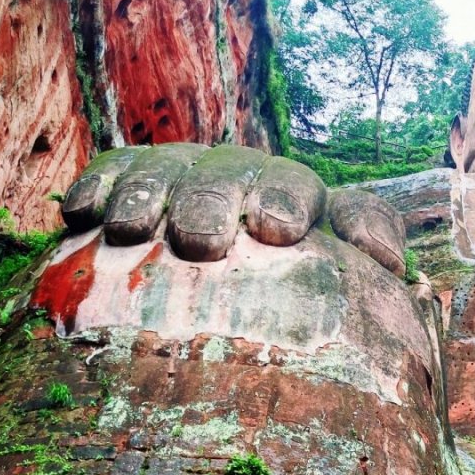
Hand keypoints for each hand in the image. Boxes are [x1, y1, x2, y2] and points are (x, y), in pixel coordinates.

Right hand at [59, 143, 405, 275]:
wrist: (212, 305)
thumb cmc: (287, 306)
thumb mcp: (336, 282)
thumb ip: (365, 260)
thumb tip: (390, 263)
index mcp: (297, 201)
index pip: (299, 187)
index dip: (288, 200)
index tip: (277, 231)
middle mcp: (244, 179)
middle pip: (229, 173)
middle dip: (213, 200)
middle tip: (200, 239)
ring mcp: (187, 175)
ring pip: (170, 169)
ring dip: (149, 194)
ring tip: (131, 230)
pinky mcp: (133, 180)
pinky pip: (116, 170)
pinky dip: (101, 186)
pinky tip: (83, 214)